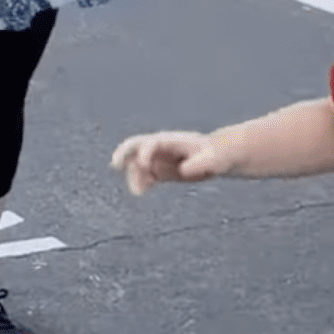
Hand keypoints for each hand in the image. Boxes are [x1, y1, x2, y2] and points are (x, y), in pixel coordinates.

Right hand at [111, 130, 229, 193]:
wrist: (218, 159)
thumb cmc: (216, 157)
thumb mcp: (212, 160)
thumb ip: (198, 164)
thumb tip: (182, 171)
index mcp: (172, 141)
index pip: (152, 143)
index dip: (145, 153)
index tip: (145, 166)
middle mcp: (162, 148)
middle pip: (136, 146)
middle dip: (124, 153)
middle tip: (115, 165)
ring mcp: (159, 159)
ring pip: (139, 165)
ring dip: (134, 176)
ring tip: (138, 191)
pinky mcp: (161, 172)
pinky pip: (146, 177)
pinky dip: (140, 183)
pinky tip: (140, 192)